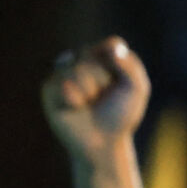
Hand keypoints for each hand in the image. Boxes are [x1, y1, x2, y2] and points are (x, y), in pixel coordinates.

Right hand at [42, 37, 150, 159]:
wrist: (102, 142)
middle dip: (103, 78)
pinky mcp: (50, 88)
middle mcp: (82, 61)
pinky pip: (62, 84)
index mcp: (104, 57)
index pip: (111, 45)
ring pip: (76, 68)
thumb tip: (113, 49)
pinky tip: (75, 107)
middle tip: (103, 96)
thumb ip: (130, 66)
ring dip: (89, 90)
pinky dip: (75, 99)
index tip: (120, 80)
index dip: (117, 64)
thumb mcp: (137, 90)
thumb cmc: (120, 115)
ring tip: (89, 103)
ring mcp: (64, 73)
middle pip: (91, 53)